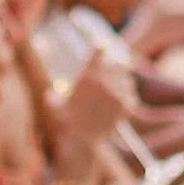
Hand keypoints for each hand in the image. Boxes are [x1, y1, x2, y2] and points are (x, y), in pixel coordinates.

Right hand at [50, 47, 133, 179]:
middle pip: (120, 63)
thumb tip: (50, 92)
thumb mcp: (55, 106)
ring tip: (119, 91)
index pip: (100, 50)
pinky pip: (132, 96)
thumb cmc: (67, 123)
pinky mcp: (125, 104)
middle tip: (120, 69)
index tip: (106, 44)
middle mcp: (103, 80)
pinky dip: (129, 100)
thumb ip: (54, 96)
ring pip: (128, 80)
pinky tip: (122, 106)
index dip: (103, 46)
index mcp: (87, 75)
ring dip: (125, 84)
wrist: (83, 140)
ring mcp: (116, 92)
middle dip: (120, 67)